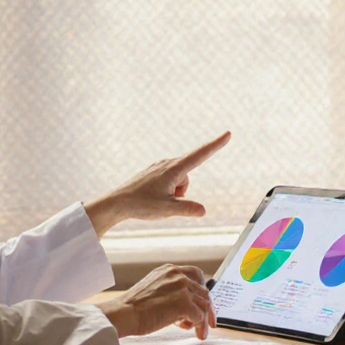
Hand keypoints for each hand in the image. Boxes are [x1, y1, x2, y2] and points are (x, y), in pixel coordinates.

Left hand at [85, 131, 230, 235]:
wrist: (117, 202)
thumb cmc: (141, 205)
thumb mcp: (167, 210)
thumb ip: (187, 209)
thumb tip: (203, 210)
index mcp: (173, 169)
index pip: (200, 155)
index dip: (216, 144)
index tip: (228, 134)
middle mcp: (167, 164)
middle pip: (188, 177)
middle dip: (183, 191)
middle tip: (163, 202)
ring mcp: (160, 167)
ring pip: (179, 181)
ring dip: (175, 193)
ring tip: (156, 201)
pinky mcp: (154, 172)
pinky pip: (170, 182)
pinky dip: (167, 191)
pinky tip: (151, 197)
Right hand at [94, 264, 216, 338]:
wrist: (123, 313)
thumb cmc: (133, 308)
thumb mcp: (154, 290)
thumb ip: (171, 292)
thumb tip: (187, 308)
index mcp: (169, 270)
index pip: (195, 275)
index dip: (202, 290)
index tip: (204, 302)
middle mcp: (177, 275)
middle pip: (203, 290)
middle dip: (208, 307)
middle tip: (210, 322)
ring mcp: (181, 287)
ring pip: (203, 304)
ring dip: (203, 320)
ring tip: (199, 332)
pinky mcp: (183, 303)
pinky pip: (199, 316)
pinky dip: (199, 326)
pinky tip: (194, 333)